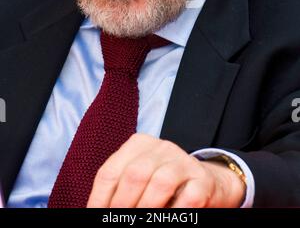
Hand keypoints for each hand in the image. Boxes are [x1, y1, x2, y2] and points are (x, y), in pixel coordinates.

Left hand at [87, 133, 245, 207]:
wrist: (207, 182)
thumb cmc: (163, 185)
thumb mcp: (139, 178)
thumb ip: (120, 190)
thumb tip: (98, 211)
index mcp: (139, 144)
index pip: (110, 171)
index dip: (99, 199)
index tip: (96, 217)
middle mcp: (162, 148)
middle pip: (134, 175)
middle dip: (121, 205)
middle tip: (118, 222)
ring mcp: (184, 162)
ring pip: (160, 183)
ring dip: (147, 209)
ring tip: (141, 222)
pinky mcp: (203, 180)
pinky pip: (188, 198)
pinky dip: (174, 213)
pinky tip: (168, 218)